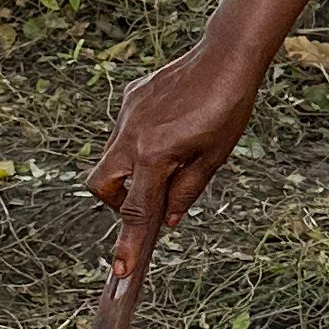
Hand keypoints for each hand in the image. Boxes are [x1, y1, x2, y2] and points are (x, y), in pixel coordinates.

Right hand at [91, 32, 266, 237]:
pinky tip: (170, 130)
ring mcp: (127, 116)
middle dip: (117, 202)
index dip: (128, 244)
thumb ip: (186, 191)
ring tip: (169, 160)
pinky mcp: (130, 99)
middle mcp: (131, 137)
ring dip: (130, 171)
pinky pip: (124, 131)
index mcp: (154, 156)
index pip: (136, 211)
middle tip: (149, 200)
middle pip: (102, 185)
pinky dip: (138, 144)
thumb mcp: (214, 158)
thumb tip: (169, 219)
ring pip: (110, 157)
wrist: (225, 57)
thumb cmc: (226, 108)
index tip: (120, 271)